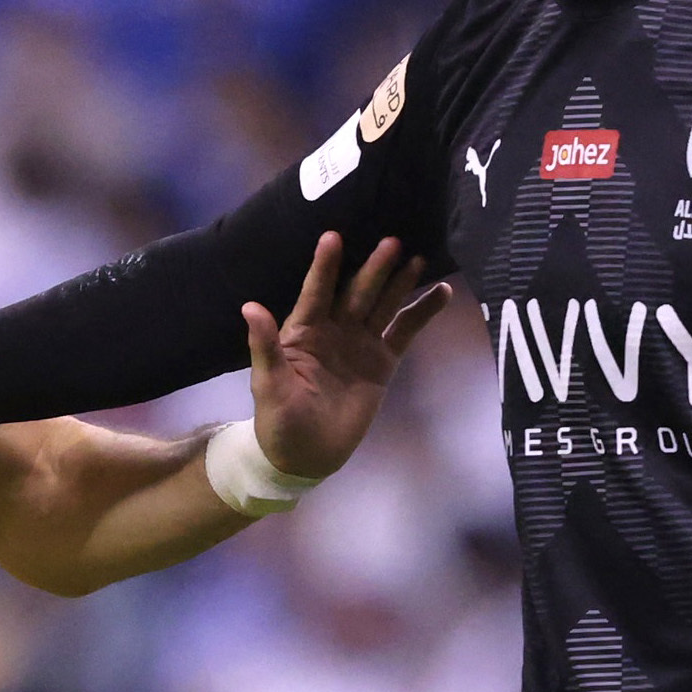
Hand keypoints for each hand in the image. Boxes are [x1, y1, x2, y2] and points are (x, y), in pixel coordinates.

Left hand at [245, 233, 452, 478]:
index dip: (325, 266)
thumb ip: (265, 345)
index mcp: (304, 331)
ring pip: (383, 306)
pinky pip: (405, 332)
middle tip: (391, 241)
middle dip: (374, 268)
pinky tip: (441, 293)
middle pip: (357, 292)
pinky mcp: (382, 362)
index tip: (333, 236)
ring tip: (418, 257)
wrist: (305, 455)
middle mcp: (335, 329)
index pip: (316, 291)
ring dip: (400, 283)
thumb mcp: (268, 383)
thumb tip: (250, 307)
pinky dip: (422, 313)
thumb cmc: (279, 419)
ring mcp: (361, 344)